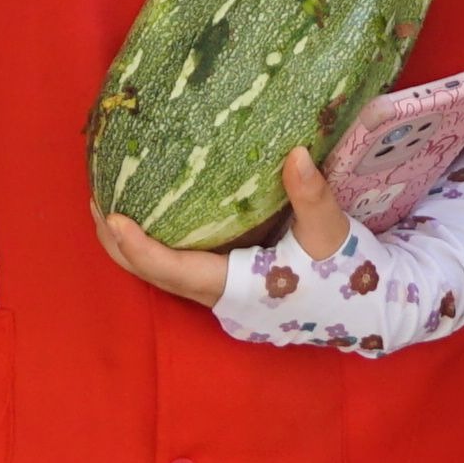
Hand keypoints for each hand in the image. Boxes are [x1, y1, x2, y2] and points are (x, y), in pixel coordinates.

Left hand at [93, 147, 353, 305]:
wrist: (367, 309)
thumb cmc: (346, 275)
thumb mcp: (331, 233)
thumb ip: (311, 196)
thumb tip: (296, 153)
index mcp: (237, 288)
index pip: (173, 271)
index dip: (139, 246)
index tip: (111, 215)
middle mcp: (220, 297)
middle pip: (152, 275)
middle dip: (119, 242)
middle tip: (96, 199)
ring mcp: (220, 296)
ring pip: (161, 274)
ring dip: (132, 245)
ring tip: (110, 203)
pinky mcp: (227, 287)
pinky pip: (177, 268)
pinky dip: (155, 245)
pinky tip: (150, 215)